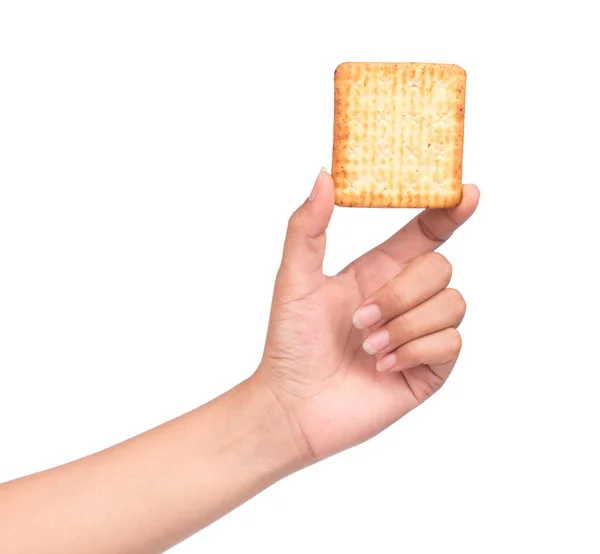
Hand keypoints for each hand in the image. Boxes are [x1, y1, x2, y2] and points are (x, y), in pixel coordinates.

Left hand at [254, 170, 478, 462]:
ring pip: (452, 303)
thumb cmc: (291, 342)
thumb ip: (307, 226)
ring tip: (369, 348)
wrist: (294, 405)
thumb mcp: (295, 278)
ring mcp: (420, 333)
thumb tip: (324, 174)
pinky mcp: (430, 367)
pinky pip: (451, 342)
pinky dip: (415, 351)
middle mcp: (405, 298)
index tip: (468, 193)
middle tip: (360, 320)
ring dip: (405, 326)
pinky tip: (383, 367)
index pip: (426, 232)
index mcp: (379, 270)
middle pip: (440, 267)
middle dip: (402, 293)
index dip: (450, 211)